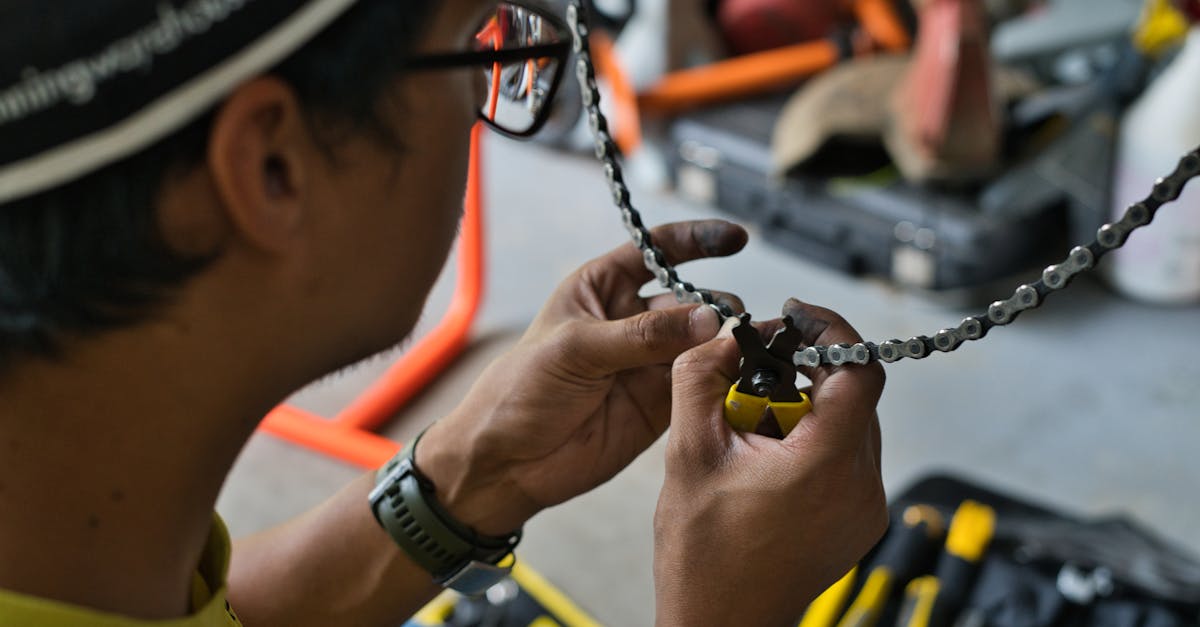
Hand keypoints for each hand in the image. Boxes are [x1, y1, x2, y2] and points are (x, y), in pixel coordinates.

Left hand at [416, 220, 747, 534]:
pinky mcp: (660, 403)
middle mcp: (630, 321)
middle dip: (714, 303)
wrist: (507, 461)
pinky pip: (700, 383)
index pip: (657, 251)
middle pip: (689, 299)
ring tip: (745, 345)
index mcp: (601, 288)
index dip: (697, 241)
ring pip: (701, 342)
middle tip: (729, 320)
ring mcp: (647, 362)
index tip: (736, 239)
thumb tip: (706, 318)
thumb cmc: (521, 390)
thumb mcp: (576, 350)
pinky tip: (736, 375)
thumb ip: (643, 335)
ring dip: (725, 341)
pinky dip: (721, 378)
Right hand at [654, 299, 887, 626]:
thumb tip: (720, 338)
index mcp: (825, 465)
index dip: (830, 330)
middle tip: (755, 366)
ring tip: (753, 418)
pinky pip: (848, 456)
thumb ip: (701, 380)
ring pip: (851, 423)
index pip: (859, 369)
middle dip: (804, 369)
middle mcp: (860, 486)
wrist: (722, 624)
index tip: (794, 317)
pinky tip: (768, 452)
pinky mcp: (860, 520)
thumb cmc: (704, 557)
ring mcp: (866, 507)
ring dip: (806, 404)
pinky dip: (813, 438)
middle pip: (853, 393)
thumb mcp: (689, 454)